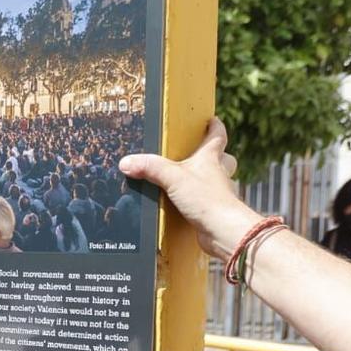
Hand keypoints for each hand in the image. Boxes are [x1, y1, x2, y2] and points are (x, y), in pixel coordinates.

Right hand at [119, 117, 257, 259]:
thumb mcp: (173, 178)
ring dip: (209, 178)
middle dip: (217, 153)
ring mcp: (219, 193)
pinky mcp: (214, 211)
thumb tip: (127, 162)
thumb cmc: (206, 199)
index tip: (212, 119)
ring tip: (191, 179)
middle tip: (202, 151)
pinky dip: (200, 201)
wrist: (223, 230)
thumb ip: (150, 168)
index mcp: (211, 159)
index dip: (215, 127)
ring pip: (219, 180)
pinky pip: (208, 201)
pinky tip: (188, 205)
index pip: (217, 136)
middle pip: (224, 158)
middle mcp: (218, 174)